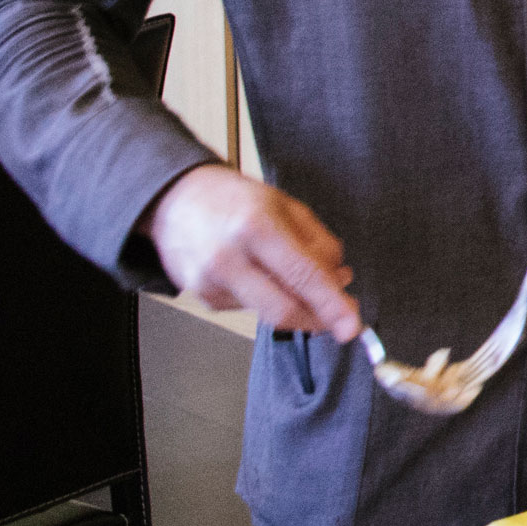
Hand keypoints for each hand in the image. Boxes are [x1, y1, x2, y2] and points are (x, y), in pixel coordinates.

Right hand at [139, 164, 358, 340]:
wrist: (174, 199)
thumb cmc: (234, 199)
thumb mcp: (287, 206)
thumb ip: (320, 243)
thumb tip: (340, 280)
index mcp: (256, 227)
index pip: (302, 275)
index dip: (331, 304)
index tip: (352, 326)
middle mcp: (229, 258)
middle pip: (283, 310)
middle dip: (318, 319)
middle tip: (339, 317)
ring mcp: (210, 282)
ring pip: (268, 312)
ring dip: (294, 303)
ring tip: (296, 275)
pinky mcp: (202, 297)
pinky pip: (248, 308)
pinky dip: (266, 297)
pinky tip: (258, 273)